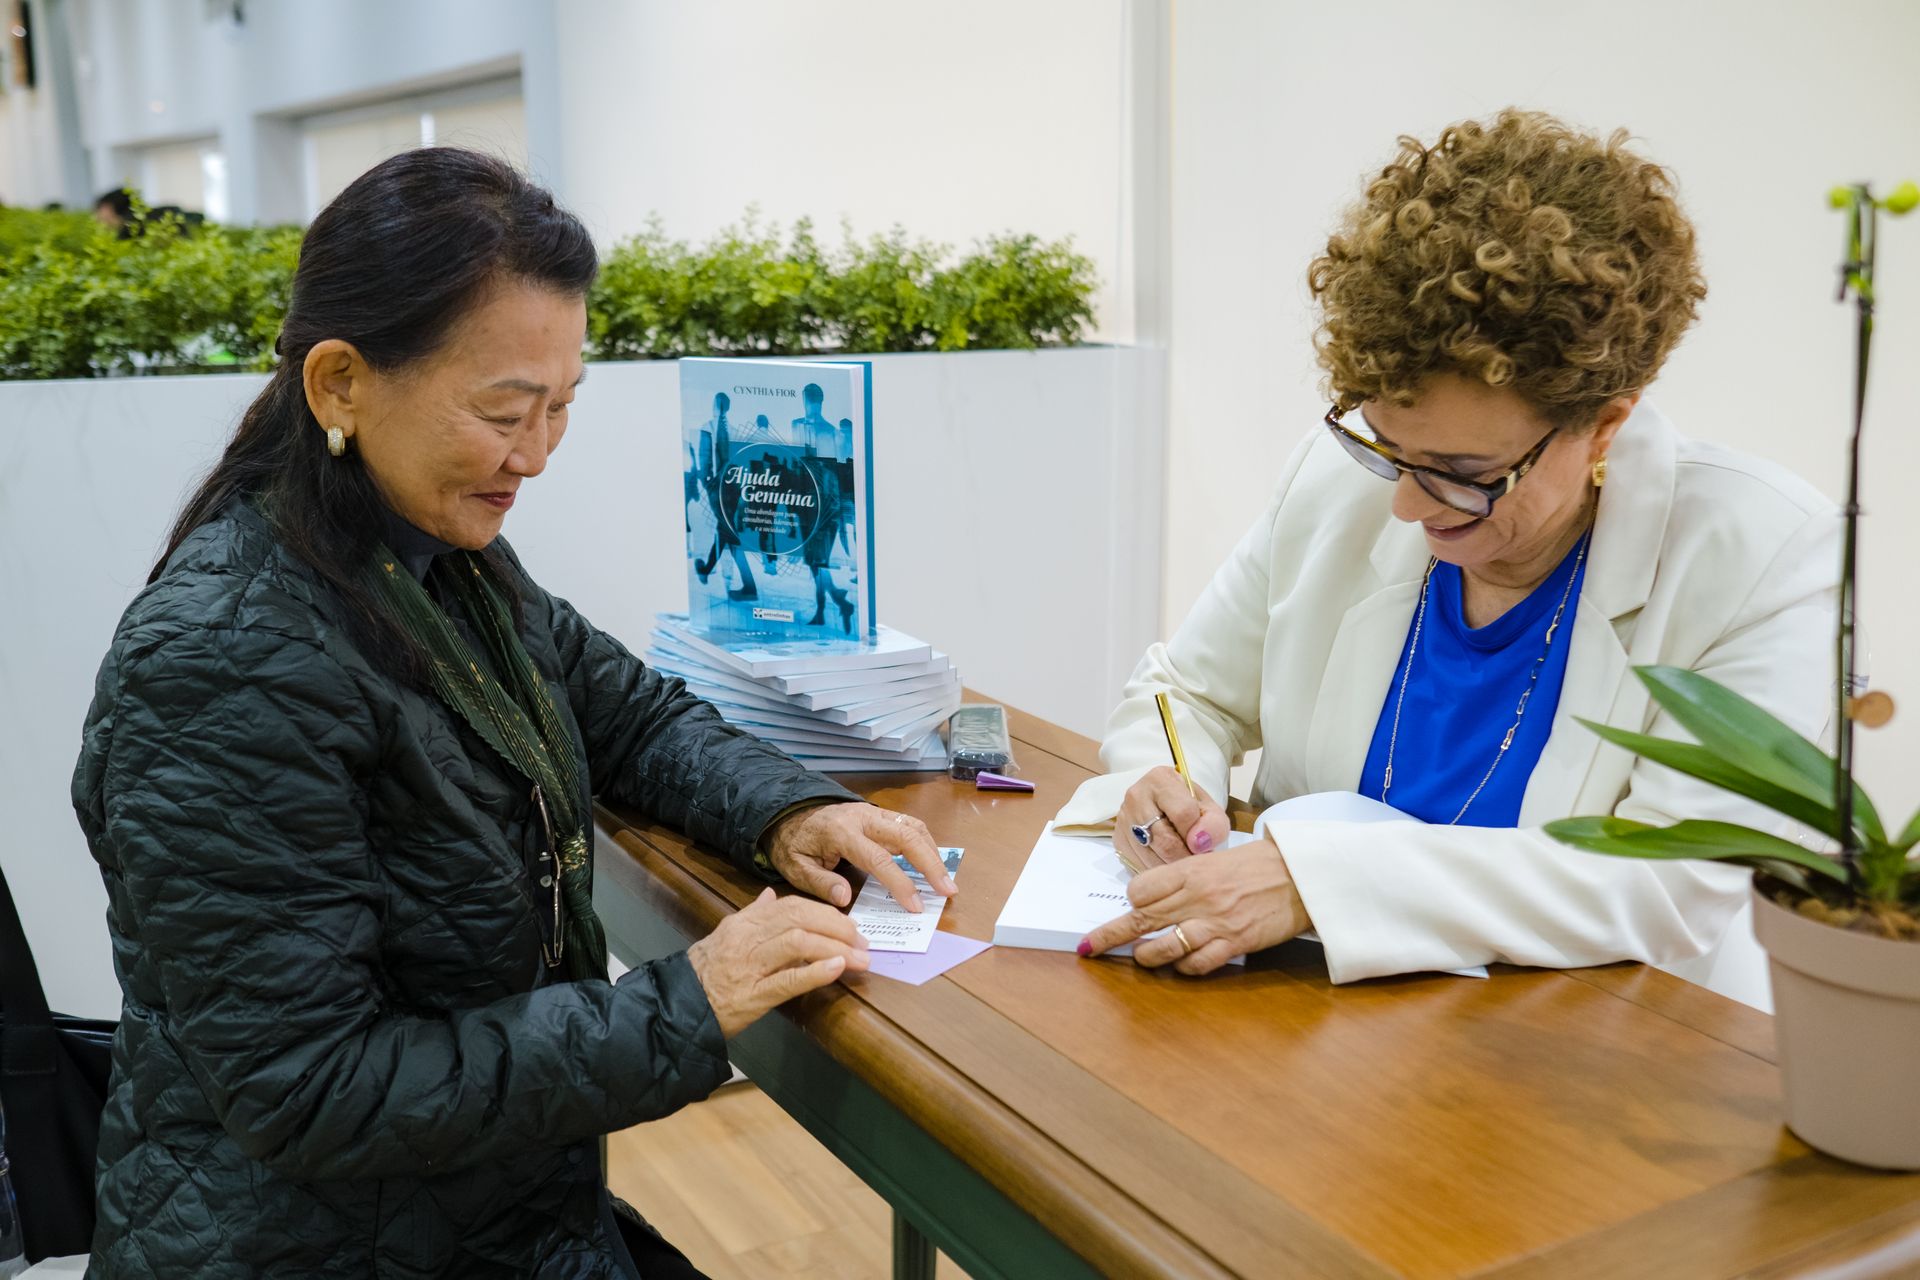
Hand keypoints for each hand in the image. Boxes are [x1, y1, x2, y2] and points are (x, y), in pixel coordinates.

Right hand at [687, 888, 870, 1038]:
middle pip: (800, 918)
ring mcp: (750, 965)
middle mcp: (748, 938)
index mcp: (745, 923)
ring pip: (798, 942)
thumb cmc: (706, 972)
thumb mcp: (726, 935)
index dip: (826, 912)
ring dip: (835, 948)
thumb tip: (770, 894)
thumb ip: (752, 914)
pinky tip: (836, 969)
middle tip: (862, 942)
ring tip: (859, 959)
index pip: (792, 905)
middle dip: (837, 927)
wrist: (679, 1005)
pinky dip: (816, 972)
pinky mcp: (753, 995)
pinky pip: (788, 979)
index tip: (849, 924)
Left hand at [765, 802, 956, 912]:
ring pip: (913, 826)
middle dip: (931, 864)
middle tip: (948, 890)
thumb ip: (820, 883)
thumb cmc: (794, 844)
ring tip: (946, 879)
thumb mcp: (795, 867)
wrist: (789, 812)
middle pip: (907, 836)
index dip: (900, 883)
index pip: (879, 859)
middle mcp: (863, 818)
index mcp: (842, 833)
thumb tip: (845, 898)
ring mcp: (873, 812)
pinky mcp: (879, 813)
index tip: (916, 906)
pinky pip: (909, 824)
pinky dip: (925, 842)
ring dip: (934, 852)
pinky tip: (932, 861)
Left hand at [1080, 836, 1308, 974]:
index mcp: (1191, 870)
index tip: (1135, 905)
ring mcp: (1214, 922)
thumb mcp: (1216, 860)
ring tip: (1141, 957)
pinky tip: (1183, 965)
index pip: (1141, 889)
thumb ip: (1187, 877)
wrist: (1302, 875)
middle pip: (1141, 918)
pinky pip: (1197, 964)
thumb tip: (1160, 896)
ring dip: (1146, 956)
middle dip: (1110, 935)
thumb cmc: (1260, 865)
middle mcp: (1197, 896)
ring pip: (1163, 946)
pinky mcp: (1234, 944)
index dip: (1132, 900)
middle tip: (1090, 947)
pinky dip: (1184, 968)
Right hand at [1115, 766, 1230, 868]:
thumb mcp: (1208, 809)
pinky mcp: (1118, 841)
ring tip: (1183, 861)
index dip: (1198, 834)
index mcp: (1159, 780)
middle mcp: (1136, 797)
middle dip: (1186, 857)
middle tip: (1196, 860)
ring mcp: (1123, 820)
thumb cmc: (1188, 806)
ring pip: (1152, 858)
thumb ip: (1213, 824)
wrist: (1163, 807)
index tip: (1205, 843)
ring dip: (1172, 868)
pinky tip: (1167, 864)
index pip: (1183, 813)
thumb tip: (1199, 844)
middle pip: (1165, 841)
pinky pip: (1139, 866)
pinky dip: (1157, 872)